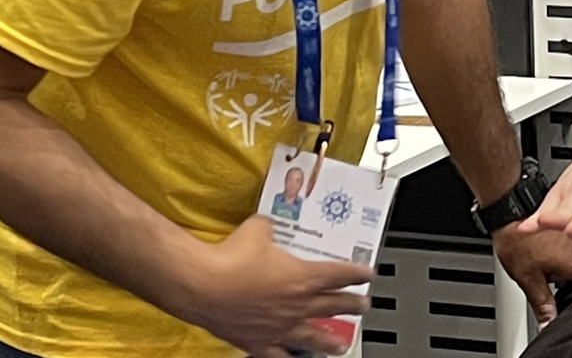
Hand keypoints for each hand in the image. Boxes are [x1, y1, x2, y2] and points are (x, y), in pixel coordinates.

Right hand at [167, 215, 376, 357]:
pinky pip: (278, 357)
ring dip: (331, 341)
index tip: (368, 276)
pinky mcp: (258, 342)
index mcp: (302, 277)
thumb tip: (268, 226)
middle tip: (363, 306)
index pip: (339, 275)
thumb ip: (269, 229)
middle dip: (351, 305)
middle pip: (333, 306)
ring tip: (341, 346)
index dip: (357, 274)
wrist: (203, 285)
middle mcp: (297, 304)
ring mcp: (280, 327)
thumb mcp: (257, 229)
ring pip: (313, 337)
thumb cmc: (231, 257)